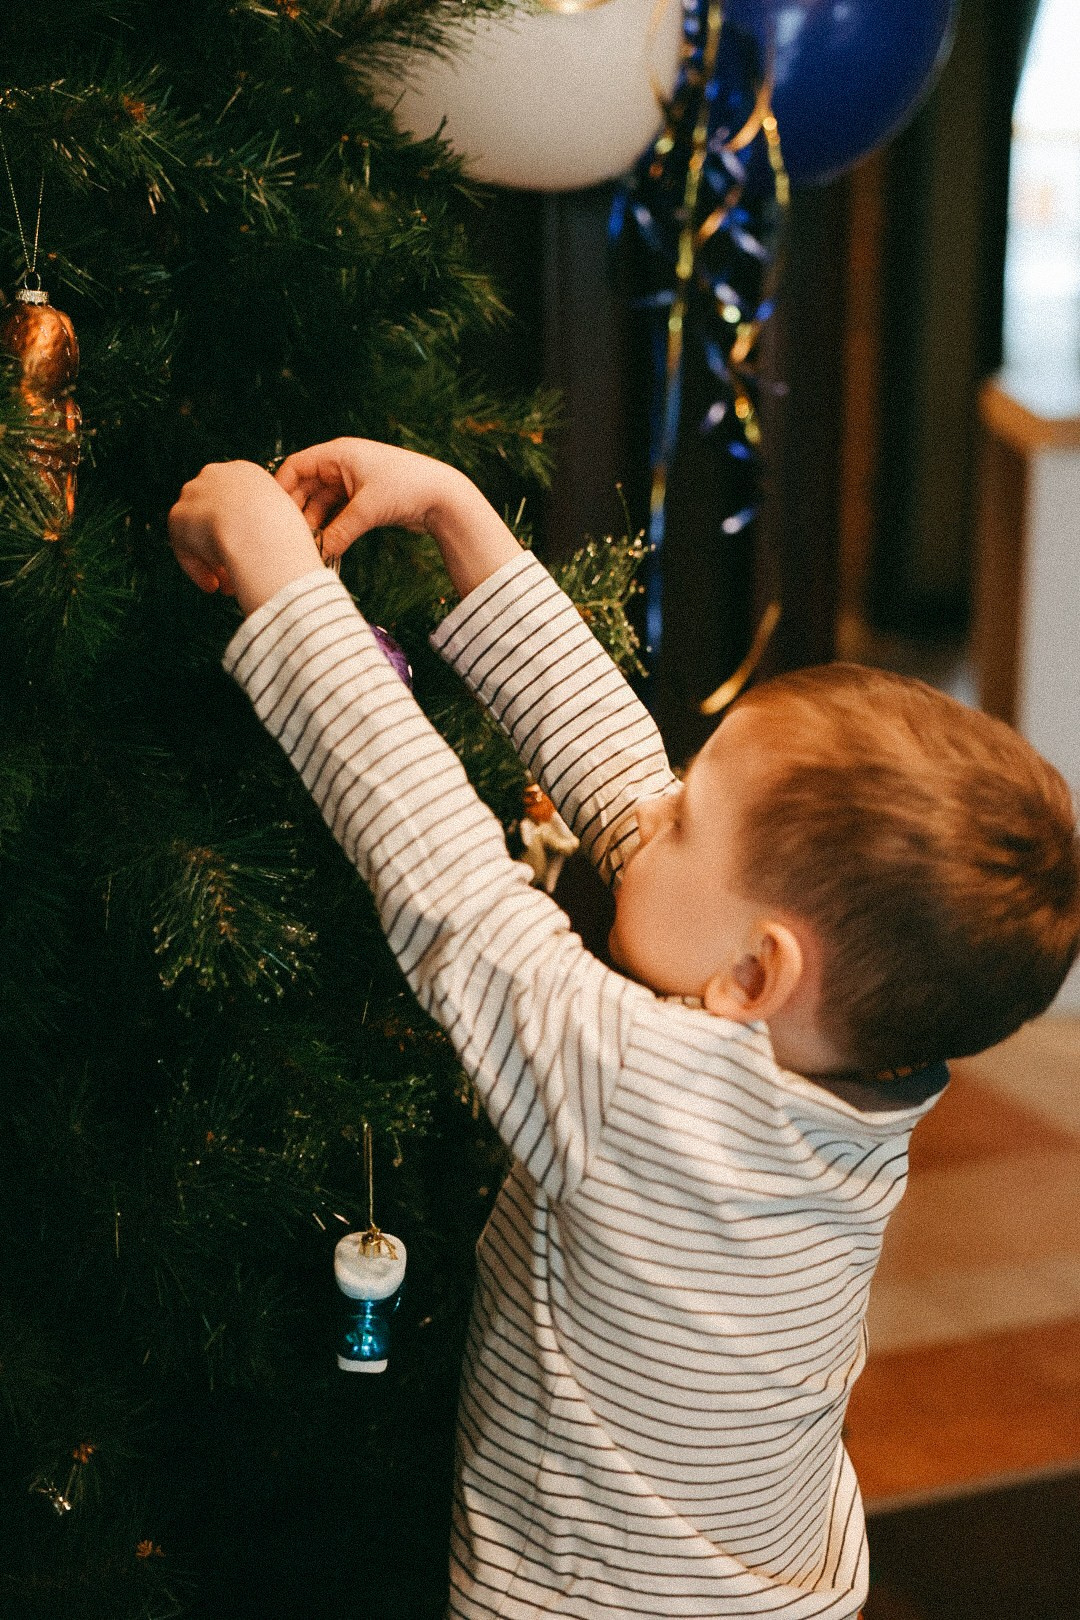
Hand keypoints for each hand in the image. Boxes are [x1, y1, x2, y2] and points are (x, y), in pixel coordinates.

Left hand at [168, 460, 321, 613]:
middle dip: (223, 544)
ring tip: (226, 584)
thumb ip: (269, 522)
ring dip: (211, 559)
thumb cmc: (284, 532)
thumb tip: (266, 541)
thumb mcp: (287, 517)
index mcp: (245, 472)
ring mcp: (194, 493)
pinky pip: (185, 548)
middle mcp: (216, 475)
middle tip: (236, 570)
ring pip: (198, 532)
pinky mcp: (177, 516)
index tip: (250, 551)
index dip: (242, 530)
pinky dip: (197, 568)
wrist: (261, 533)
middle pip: (214, 514)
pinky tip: (213, 584)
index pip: (236, 501)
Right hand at [276, 439, 467, 559]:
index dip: (281, 489)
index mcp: (338, 454)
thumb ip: (339, 531)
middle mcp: (342, 465)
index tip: (272, 514)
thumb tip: (320, 553)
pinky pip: (337, 513)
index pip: (296, 467)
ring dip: (315, 523)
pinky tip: (326, 545)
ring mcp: (352, 483)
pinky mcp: (363, 500)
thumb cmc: (407, 489)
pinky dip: (330, 527)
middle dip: (298, 512)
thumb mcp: (368, 510)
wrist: (444, 496)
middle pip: (305, 487)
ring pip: (321, 503)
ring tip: (309, 546)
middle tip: (291, 538)